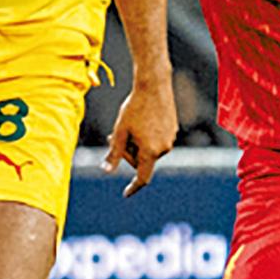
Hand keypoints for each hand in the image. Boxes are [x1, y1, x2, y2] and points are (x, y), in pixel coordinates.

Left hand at [102, 79, 178, 196]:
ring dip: (136, 144)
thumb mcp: (120, 131)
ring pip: (149, 150)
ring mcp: (170, 139)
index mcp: (150, 151)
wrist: (154, 85)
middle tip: (113, 136)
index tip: (126, 194)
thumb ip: (113, 153)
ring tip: (128, 125)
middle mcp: (164, 148)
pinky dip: (146, 136)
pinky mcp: (173, 130)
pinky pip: (157, 140)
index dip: (133, 187)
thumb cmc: (134, 107)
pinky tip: (142, 118)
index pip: (142, 178)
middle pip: (141, 161)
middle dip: (127, 153)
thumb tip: (106, 171)